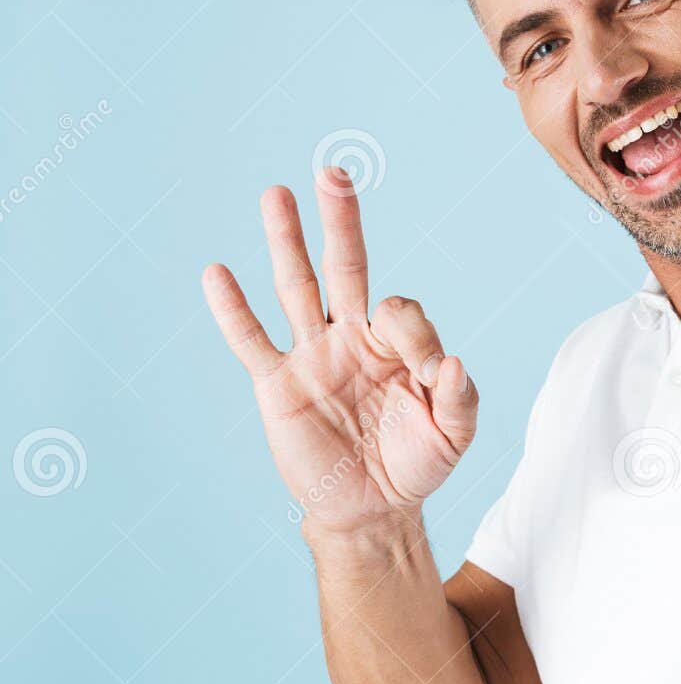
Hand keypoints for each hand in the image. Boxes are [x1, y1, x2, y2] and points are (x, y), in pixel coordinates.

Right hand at [202, 167, 477, 532]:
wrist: (374, 509)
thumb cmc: (416, 463)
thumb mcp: (453, 434)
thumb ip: (460, 398)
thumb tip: (451, 361)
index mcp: (396, 343)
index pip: (401, 311)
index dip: (416, 335)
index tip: (427, 373)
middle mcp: (352, 337)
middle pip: (345, 267)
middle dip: (340, 222)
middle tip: (333, 174)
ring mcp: (312, 356)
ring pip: (296, 288)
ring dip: (286, 242)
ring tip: (276, 194)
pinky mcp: (278, 385)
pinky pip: (252, 341)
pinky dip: (233, 310)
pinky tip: (217, 273)